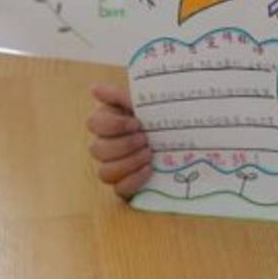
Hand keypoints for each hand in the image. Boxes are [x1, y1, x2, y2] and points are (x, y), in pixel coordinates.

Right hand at [87, 83, 152, 197]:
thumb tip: (94, 89)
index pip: (93, 123)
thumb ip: (120, 95)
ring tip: (149, 154)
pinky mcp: (125, 185)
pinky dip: (134, 179)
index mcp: (108, 122)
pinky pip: (119, 189)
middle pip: (97, 150)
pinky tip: (149, 169)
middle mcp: (106, 145)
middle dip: (124, 145)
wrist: (184, 136)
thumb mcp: (145, 102)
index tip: (136, 122)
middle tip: (145, 139)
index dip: (113, 125)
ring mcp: (114, 167)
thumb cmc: (160, 117)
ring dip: (128, 163)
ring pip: (104, 172)